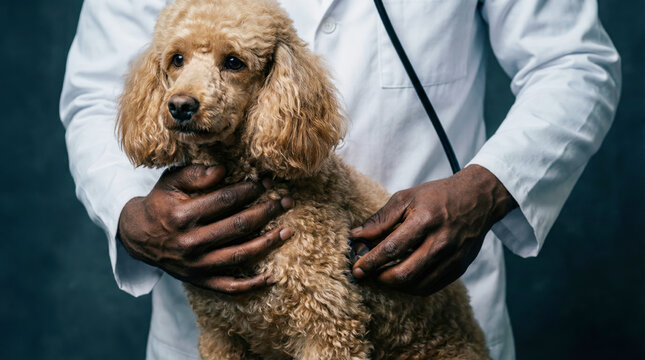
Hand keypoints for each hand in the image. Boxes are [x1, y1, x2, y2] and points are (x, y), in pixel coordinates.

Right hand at [118, 165, 293, 293]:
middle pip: (238, 226)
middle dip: (266, 212)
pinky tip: (271, 276)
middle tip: (286, 201)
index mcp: (182, 215)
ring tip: (287, 231)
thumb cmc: (160, 204)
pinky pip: (229, 286)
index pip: (225, 200)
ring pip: (239, 255)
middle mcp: (190, 242)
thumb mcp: (171, 182)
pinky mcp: (199, 280)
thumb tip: (224, 170)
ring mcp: (196, 265)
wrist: (137, 236)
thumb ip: (196, 174)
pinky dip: (251, 284)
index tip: (266, 182)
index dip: (249, 190)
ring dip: (267, 243)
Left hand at [350, 165, 516, 295]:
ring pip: (417, 285)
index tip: (357, 268)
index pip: (391, 248)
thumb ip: (381, 219)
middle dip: (380, 278)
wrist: (478, 198)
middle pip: (404, 273)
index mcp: (425, 220)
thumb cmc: (438, 195)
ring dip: (395, 285)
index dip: (371, 261)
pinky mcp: (459, 268)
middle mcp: (440, 242)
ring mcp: (452, 258)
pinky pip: (431, 287)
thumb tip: (356, 236)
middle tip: (368, 274)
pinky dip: (412, 287)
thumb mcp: (406, 198)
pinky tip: (402, 278)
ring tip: (382, 276)